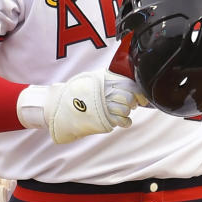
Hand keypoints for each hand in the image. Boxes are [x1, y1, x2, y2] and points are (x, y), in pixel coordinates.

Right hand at [21, 69, 145, 143]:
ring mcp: (103, 106)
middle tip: (128, 105)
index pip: (130, 85)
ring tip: (118, 111)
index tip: (142, 98)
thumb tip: (130, 83)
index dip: (139, 93)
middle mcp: (105, 92)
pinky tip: (121, 120)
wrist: (59, 103)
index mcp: (105, 80)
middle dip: (131, 103)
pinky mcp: (102, 119)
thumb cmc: (77, 91)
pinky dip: (125, 122)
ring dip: (126, 112)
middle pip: (129, 98)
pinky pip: (122, 121)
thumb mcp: (93, 79)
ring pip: (126, 110)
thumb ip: (110, 80)